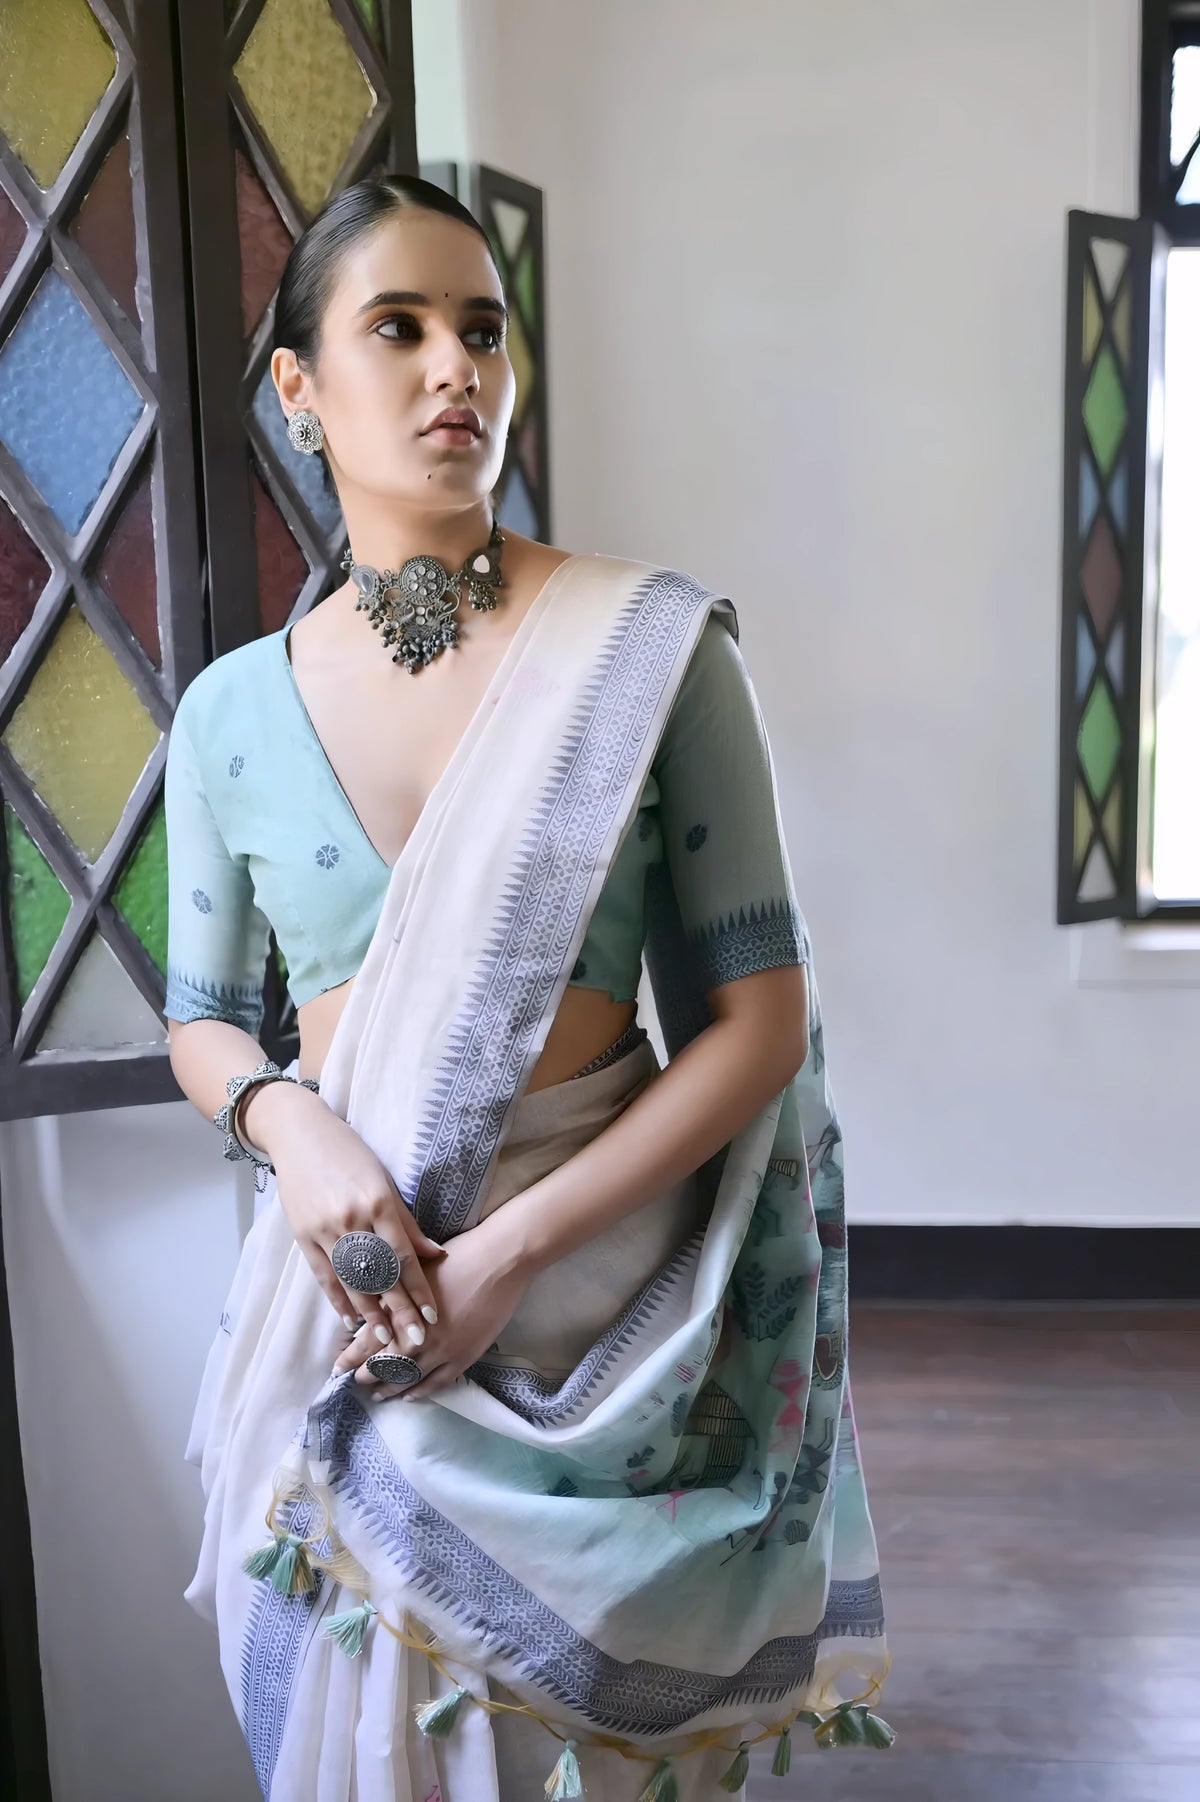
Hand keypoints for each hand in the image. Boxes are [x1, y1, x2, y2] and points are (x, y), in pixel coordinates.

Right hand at [242, 1079, 447, 1351]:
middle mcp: (352, 1219)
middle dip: (398, 1312)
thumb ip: (407, 1223)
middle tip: (412, 1344)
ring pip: (350, 1281)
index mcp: (378, 1202)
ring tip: (384, 1341)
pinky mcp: (302, 1236)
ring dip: (368, 1315)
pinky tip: (350, 1320)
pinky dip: (337, 1300)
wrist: (299, 1133)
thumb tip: (436, 1255)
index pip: (403, 1256)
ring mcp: (324, 1230)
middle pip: (379, 1276)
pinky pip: (323, 1276)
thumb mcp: (385, 1181)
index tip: (431, 1317)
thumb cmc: (350, 1154)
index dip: (417, 1290)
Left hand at [331, 1218, 531, 1399]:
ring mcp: (441, 1351)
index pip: (367, 1342)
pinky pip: (436, 1383)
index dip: (350, 1357)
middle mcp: (417, 1337)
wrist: (499, 1263)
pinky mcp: (463, 1357)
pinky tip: (410, 1395)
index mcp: (401, 1313)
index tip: (337, 1367)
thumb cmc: (458, 1258)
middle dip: (365, 1376)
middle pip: (383, 1364)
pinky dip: (420, 1391)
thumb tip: (372, 1310)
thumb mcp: (414, 1272)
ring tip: (377, 1393)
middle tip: (353, 1383)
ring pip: (407, 1378)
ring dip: (389, 1388)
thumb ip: (393, 1295)